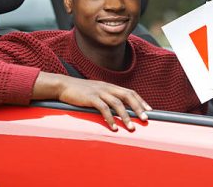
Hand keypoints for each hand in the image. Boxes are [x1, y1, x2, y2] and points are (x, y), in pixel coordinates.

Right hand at [33, 72, 151, 130]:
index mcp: (110, 86)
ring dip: (125, 116)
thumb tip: (117, 108)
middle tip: (145, 119)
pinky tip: (113, 128)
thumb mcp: (97, 91)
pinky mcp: (90, 98)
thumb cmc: (80, 91)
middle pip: (127, 96)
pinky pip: (103, 109)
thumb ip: (107, 97)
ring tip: (131, 128)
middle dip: (138, 108)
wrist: (63, 85)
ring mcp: (99, 92)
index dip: (140, 101)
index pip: (130, 92)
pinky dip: (109, 118)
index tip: (149, 110)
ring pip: (117, 103)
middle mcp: (107, 87)